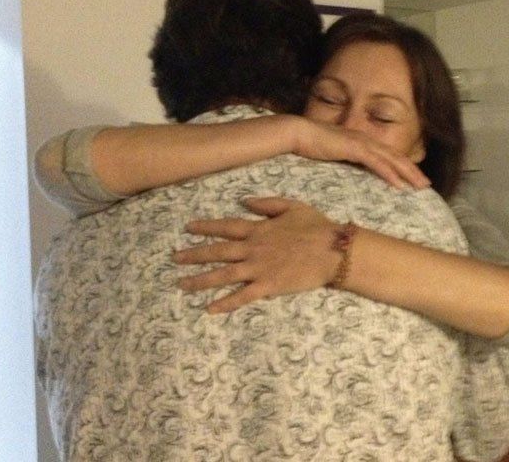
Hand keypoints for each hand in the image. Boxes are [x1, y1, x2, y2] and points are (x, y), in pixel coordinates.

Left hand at [174, 197, 342, 312]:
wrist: (333, 250)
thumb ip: (265, 203)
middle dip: (194, 254)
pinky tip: (209, 309)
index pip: (226, 226)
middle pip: (218, 251)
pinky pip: (242, 296)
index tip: (188, 228)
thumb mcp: (291, 206)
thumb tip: (243, 200)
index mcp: (258, 228)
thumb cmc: (316, 226)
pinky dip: (225, 303)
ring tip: (181, 284)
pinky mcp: (268, 286)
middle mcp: (253, 248)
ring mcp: (258, 269)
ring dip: (200, 280)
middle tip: (174, 258)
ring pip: (223, 275)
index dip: (205, 227)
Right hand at [293, 117, 429, 189]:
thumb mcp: (334, 154)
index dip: (403, 166)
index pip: (388, 154)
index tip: (414, 178)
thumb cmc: (311, 144)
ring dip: (407, 173)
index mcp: (362, 141)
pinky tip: (399, 184)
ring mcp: (361, 143)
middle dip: (412, 171)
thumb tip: (351, 171)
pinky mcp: (354, 148)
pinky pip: (376, 163)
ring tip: (420, 186)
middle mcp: (365, 140)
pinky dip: (389, 173)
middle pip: (395, 156)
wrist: (298, 133)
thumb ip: (345, 160)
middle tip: (426, 185)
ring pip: (391, 159)